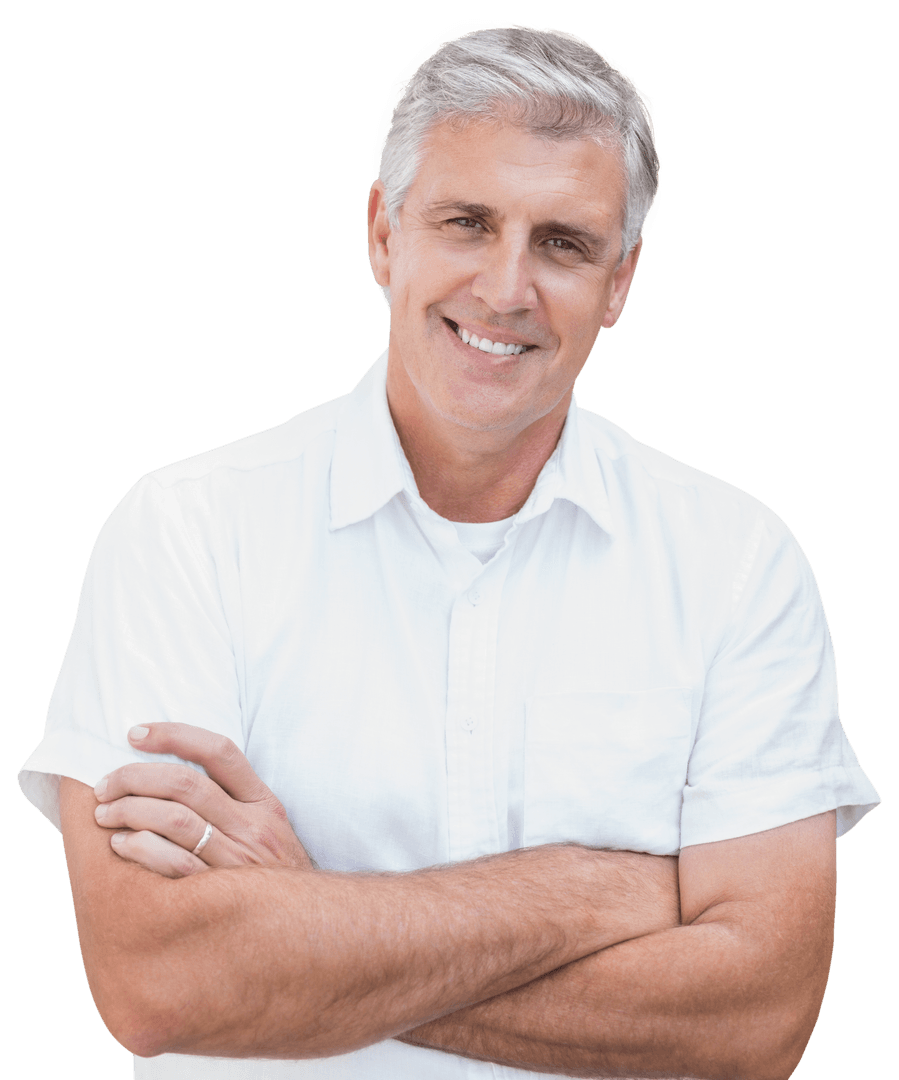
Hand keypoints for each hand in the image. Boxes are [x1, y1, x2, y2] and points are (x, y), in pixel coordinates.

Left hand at [93, 722, 313, 877]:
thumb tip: (173, 774)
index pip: (219, 751)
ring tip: (105, 814)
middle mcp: (252, 826)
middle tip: (105, 785)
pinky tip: (121, 845)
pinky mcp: (220, 895)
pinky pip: (174, 864)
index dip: (174, 734)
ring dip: (130, 811)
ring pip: (175, 820)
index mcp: (264, 802)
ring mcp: (237, 861)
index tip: (135, 733)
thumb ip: (235, 801)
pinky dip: (141, 849)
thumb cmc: (276, 875)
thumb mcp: (271, 828)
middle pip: (186, 784)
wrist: (306, 928)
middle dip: (135, 778)